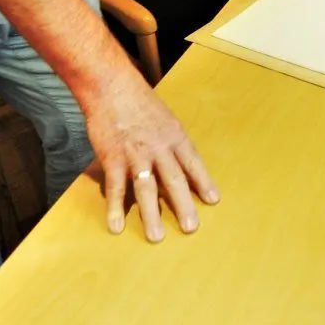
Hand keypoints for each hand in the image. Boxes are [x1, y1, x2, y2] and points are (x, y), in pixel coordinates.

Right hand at [83, 73, 218, 241]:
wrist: (112, 88)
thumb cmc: (139, 101)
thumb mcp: (165, 118)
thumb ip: (171, 142)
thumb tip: (180, 162)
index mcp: (175, 136)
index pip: (193, 163)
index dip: (203, 182)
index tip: (213, 200)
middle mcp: (158, 148)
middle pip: (174, 181)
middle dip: (184, 206)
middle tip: (191, 228)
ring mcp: (135, 155)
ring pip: (147, 189)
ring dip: (151, 215)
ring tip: (156, 237)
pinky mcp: (113, 159)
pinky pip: (115, 188)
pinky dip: (116, 208)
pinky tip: (117, 226)